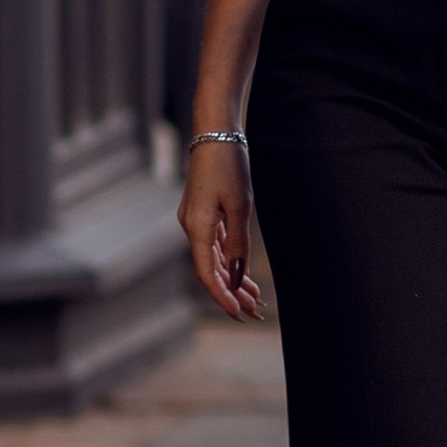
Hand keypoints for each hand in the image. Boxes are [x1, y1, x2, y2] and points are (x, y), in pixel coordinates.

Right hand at [178, 137, 263, 319]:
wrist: (216, 133)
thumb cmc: (228, 166)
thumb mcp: (240, 206)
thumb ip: (237, 244)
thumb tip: (236, 276)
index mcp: (196, 228)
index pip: (207, 273)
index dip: (222, 296)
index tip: (239, 314)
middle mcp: (191, 227)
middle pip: (210, 270)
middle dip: (232, 292)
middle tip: (255, 311)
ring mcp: (195, 221)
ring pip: (213, 259)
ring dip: (232, 279)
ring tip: (254, 298)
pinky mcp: (203, 213)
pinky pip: (214, 245)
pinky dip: (228, 260)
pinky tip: (242, 273)